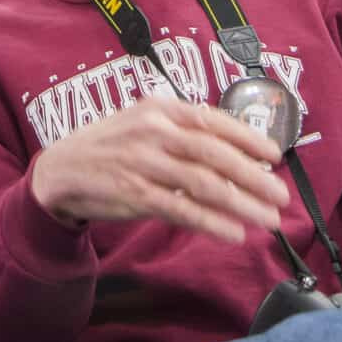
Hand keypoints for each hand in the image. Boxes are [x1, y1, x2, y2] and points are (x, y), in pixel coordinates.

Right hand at [29, 98, 290, 244]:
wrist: (61, 169)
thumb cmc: (112, 147)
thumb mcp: (144, 123)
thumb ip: (183, 131)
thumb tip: (236, 149)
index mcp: (160, 108)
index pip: (214, 121)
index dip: (249, 138)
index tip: (276, 156)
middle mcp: (153, 131)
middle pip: (214, 154)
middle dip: (254, 177)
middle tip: (280, 196)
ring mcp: (142, 163)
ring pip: (203, 184)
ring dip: (242, 204)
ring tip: (268, 220)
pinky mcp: (133, 194)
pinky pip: (181, 210)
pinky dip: (211, 223)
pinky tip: (233, 233)